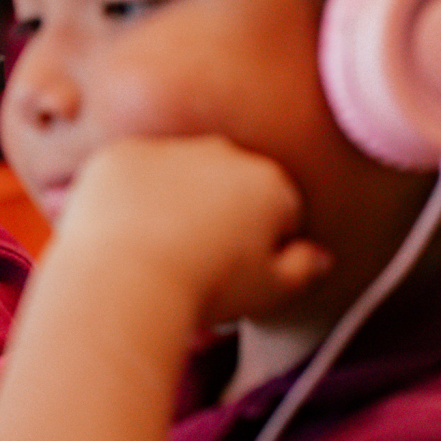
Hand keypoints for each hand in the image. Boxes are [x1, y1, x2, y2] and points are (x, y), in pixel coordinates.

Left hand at [59, 136, 330, 326]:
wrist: (128, 279)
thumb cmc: (204, 290)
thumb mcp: (269, 291)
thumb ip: (303, 270)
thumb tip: (319, 258)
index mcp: (269, 182)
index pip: (276, 209)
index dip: (260, 244)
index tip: (236, 271)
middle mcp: (223, 152)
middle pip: (226, 184)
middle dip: (217, 212)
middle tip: (192, 259)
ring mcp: (169, 148)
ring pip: (175, 174)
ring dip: (170, 199)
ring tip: (152, 249)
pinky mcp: (120, 154)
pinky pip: (128, 173)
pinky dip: (125, 196)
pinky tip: (120, 231)